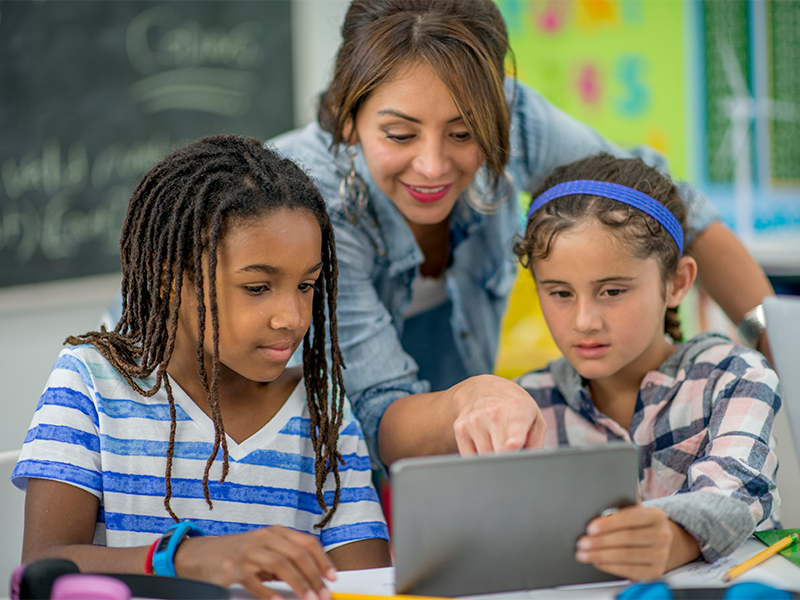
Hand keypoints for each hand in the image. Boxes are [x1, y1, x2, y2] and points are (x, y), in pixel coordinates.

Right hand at [174, 525, 336, 599]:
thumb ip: (286, 559)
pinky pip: (255, 580)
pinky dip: (269, 593)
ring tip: (309, 598)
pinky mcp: (233, 568)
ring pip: (280, 564)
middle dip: (314, 576)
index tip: (332, 578)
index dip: (322, 561)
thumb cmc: (239, 554)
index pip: (307, 543)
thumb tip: (314, 579)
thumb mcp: (265, 550)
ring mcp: (248, 552)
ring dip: (298, 583)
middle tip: (323, 594)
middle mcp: (264, 538)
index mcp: (276, 532)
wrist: (202, 555)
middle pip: (297, 554)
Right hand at [450, 374, 545, 454]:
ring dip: (493, 457)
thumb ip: (536, 442)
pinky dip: (478, 456)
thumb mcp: (534, 418)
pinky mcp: (459, 428)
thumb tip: (530, 462)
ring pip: (486, 457)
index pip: (516, 424)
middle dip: (508, 458)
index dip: (515, 437)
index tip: (513, 445)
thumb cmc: (514, 408)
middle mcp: (494, 411)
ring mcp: (474, 419)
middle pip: (501, 451)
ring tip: (497, 440)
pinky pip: (470, 456)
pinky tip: (484, 441)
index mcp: (518, 408)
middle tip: (512, 450)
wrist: (481, 389)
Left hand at [574, 506, 698, 580]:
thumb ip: (619, 513)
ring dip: (600, 555)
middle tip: (582, 543)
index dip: (609, 523)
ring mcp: (661, 555)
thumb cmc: (640, 525)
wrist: (659, 542)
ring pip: (626, 555)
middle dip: (600, 541)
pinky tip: (598, 562)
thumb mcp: (634, 513)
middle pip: (626, 538)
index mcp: (656, 515)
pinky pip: (629, 570)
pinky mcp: (655, 571)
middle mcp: (663, 535)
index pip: (630, 517)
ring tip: (585, 554)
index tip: (590, 528)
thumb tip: (596, 520)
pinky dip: (609, 566)